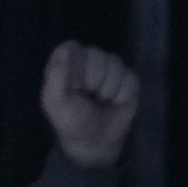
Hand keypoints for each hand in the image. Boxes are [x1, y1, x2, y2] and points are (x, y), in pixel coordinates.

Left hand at [39, 41, 136, 170]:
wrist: (97, 142)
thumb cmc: (72, 121)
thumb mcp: (56, 100)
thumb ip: (57, 73)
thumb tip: (70, 44)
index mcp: (67, 65)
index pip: (75, 48)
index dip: (79, 66)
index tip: (76, 85)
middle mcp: (89, 63)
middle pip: (99, 54)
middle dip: (97, 79)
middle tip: (90, 96)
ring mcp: (110, 71)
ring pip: (117, 64)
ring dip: (110, 88)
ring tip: (102, 101)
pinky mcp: (128, 81)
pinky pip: (131, 77)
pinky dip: (124, 94)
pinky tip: (116, 103)